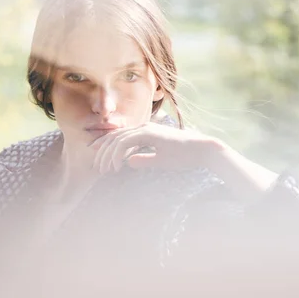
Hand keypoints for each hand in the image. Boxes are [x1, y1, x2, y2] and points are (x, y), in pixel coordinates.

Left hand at [89, 122, 217, 174]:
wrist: (202, 150)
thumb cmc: (184, 156)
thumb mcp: (159, 160)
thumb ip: (143, 159)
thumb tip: (129, 162)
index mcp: (145, 132)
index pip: (119, 136)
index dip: (105, 145)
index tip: (96, 156)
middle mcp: (144, 128)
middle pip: (114, 137)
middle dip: (102, 151)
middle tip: (97, 166)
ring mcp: (147, 129)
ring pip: (117, 140)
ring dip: (108, 155)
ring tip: (105, 169)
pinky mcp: (150, 134)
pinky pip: (125, 143)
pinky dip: (117, 154)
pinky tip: (116, 166)